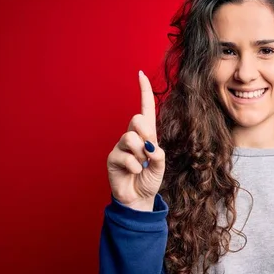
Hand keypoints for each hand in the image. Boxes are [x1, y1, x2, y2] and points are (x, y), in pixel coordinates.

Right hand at [106, 71, 165, 210]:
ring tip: (141, 165)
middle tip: (149, 149)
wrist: (139, 198)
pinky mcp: (113, 158)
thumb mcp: (160, 165)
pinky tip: (133, 172)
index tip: (140, 74)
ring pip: (130, 137)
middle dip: (145, 132)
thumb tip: (149, 145)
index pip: (145, 109)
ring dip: (140, 153)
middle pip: (136, 119)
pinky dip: (135, 167)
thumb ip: (158, 153)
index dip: (143, 92)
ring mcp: (121, 147)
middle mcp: (132, 137)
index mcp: (147, 135)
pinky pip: (126, 157)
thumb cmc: (150, 180)